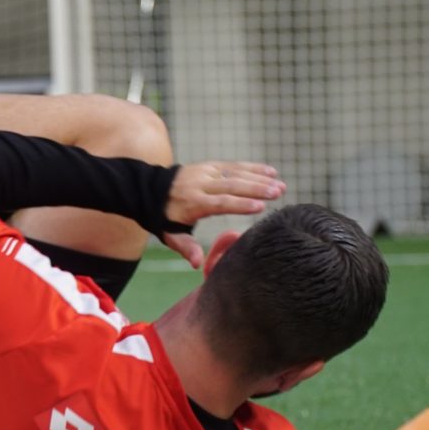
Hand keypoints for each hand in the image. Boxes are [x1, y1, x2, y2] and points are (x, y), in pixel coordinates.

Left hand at [161, 162, 284, 268]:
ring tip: (280, 185)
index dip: (240, 204)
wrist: (149, 190)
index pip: (219, 203)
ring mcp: (205, 173)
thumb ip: (185, 247)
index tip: (259, 207)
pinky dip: (252, 168)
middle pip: (231, 186)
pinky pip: (233, 166)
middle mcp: (200, 184)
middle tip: (278, 193)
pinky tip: (270, 172)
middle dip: (256, 189)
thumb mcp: (170, 235)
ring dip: (259, 178)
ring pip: (235, 173)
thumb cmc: (164, 218)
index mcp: (192, 203)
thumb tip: (198, 263)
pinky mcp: (210, 166)